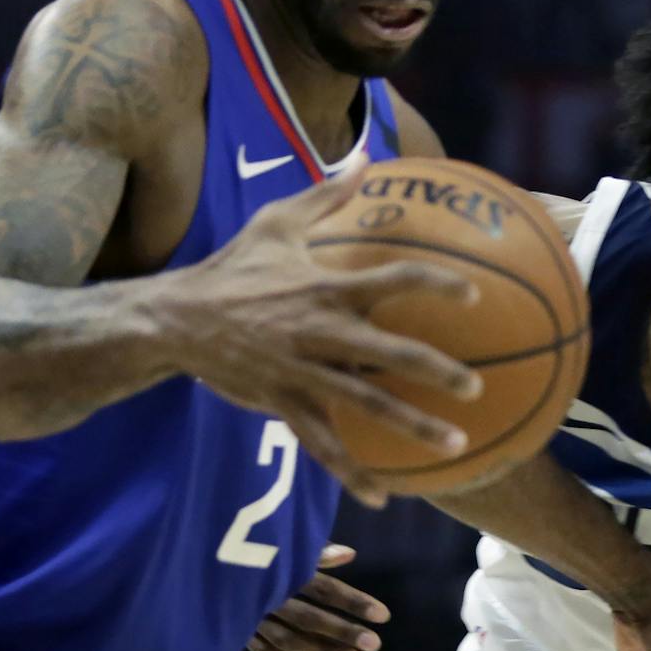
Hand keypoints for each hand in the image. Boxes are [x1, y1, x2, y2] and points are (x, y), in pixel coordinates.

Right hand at [159, 167, 483, 505]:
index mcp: (325, 285)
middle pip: (390, 352)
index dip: (436, 284)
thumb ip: (327, 193)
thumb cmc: (232, 268)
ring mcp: (302, 371)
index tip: (474, 294)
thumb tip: (366, 155)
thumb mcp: (276, 222)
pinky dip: (353, 472)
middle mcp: (320, 330)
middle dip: (436, 370)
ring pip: (366, 405)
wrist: (174, 319)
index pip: (393, 278)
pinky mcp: (283, 403)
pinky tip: (382, 495)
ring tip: (457, 443)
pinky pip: (323, 444)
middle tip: (476, 386)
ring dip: (413, 426)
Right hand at [245, 546, 388, 650]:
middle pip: (309, 618)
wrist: (191, 560)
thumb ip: (313, 551)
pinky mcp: (236, 631)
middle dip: (343, 631)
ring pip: (290, 640)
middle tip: (375, 644)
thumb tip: (349, 555)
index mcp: (279, 569)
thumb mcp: (279, 540)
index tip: (384, 616)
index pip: (323, 588)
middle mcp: (265, 594)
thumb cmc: (244, 542)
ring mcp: (249, 616)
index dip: (353, 602)